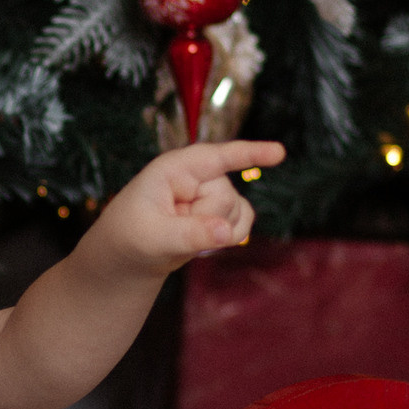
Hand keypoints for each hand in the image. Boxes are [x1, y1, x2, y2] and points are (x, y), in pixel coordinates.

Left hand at [85, 140, 285, 278]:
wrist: (130, 255)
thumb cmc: (130, 237)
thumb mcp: (153, 237)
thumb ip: (190, 234)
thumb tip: (227, 232)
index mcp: (174, 168)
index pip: (216, 157)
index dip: (249, 154)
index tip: (279, 152)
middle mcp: (198, 175)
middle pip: (226, 198)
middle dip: (205, 222)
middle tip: (171, 230)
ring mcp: (212, 192)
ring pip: (238, 212)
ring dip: (216, 233)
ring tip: (182, 235)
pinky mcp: (222, 211)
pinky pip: (244, 222)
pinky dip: (231, 237)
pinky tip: (208, 241)